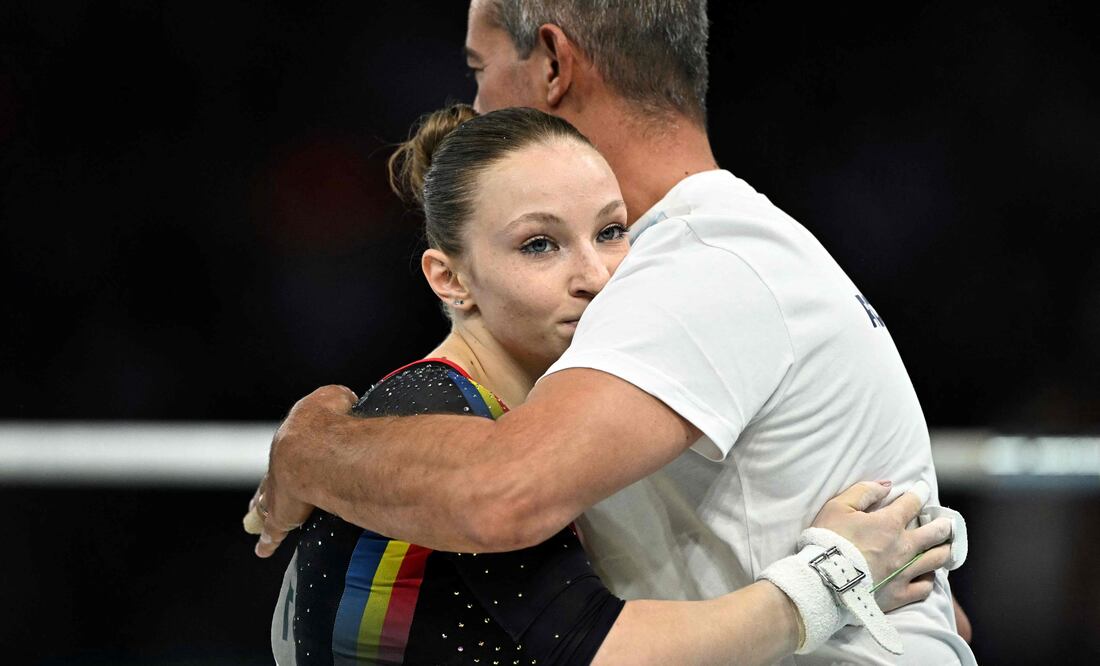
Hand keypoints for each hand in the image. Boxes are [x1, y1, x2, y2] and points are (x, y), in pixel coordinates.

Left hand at [243, 385, 357, 557]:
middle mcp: (280, 465)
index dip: (289, 454)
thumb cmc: (327, 420)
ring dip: (263, 511)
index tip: (289, 460)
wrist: (314, 446)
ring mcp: (278, 491)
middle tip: (262, 495)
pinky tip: (263, 550)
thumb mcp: (334, 398)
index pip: (288, 448)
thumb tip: (347, 403)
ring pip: (266, 503)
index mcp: (293, 437)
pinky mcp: (281, 516)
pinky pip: (272, 531)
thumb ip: (338, 402)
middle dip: (269, 485)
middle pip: (271, 478)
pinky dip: (268, 540)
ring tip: (257, 520)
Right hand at [811, 481, 952, 611]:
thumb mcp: (838, 507)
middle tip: (946, 522)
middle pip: (936, 533)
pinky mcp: (900, 594)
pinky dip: (929, 579)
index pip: (912, 503)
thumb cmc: (828, 541)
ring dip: (944, 551)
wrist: (822, 580)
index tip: (923, 489)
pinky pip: (925, 588)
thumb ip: (863, 491)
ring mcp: (904, 572)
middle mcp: (903, 547)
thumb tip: (886, 485)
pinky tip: (927, 575)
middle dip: (943, 524)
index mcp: (888, 523)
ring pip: (937, 560)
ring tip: (945, 548)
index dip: (920, 493)